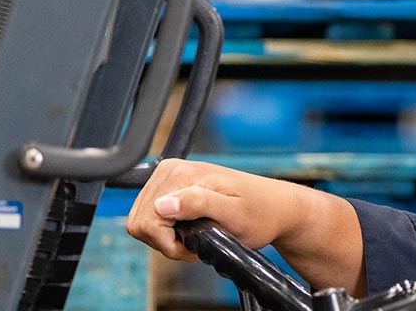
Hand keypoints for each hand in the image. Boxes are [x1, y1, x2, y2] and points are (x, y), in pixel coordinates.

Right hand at [124, 158, 366, 291]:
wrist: (276, 207)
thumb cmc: (261, 213)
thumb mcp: (233, 214)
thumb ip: (198, 204)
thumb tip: (163, 204)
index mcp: (182, 174)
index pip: (147, 219)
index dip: (168, 243)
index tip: (193, 246)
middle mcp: (172, 170)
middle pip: (140, 220)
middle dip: (164, 241)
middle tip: (194, 243)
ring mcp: (171, 176)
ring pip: (142, 219)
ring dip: (165, 237)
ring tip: (195, 237)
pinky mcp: (173, 185)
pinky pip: (151, 215)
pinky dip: (166, 230)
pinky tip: (189, 229)